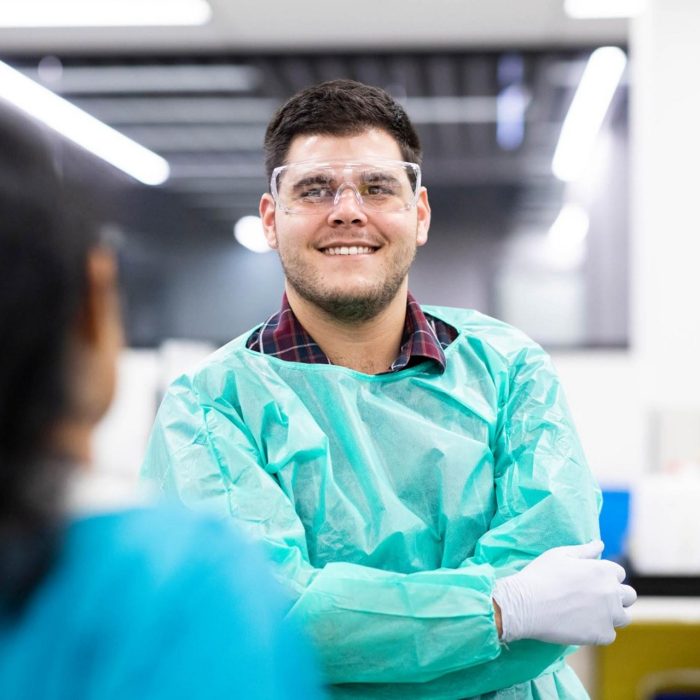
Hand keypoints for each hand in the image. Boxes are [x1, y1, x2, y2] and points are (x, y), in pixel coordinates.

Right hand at [492, 541, 636, 644]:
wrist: (526, 604)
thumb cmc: (541, 575)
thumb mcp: (560, 555)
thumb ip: (585, 550)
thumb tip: (600, 544)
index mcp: (603, 570)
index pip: (619, 573)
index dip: (605, 576)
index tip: (591, 581)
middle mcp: (612, 592)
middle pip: (629, 596)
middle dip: (616, 596)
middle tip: (595, 598)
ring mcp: (609, 615)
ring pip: (623, 617)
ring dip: (611, 615)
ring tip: (589, 614)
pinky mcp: (602, 635)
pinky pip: (609, 634)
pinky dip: (598, 631)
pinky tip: (581, 625)